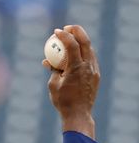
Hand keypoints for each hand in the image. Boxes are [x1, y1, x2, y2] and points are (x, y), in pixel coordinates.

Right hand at [43, 24, 99, 138]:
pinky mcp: (95, 75)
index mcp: (76, 68)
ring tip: (71, 38)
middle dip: (76, 31)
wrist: (78, 114)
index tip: (56, 31)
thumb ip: (53, 69)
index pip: (72, 45)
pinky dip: (82, 53)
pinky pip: (90, 59)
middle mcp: (88, 66)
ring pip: (90, 50)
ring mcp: (94, 70)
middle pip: (85, 42)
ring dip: (80, 41)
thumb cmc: (62, 100)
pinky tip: (75, 53)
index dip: (64, 36)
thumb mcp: (53, 84)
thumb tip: (48, 60)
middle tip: (67, 28)